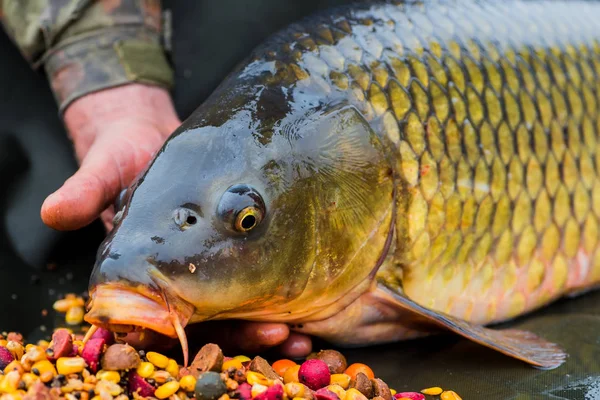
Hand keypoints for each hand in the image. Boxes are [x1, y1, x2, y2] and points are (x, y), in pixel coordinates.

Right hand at [43, 83, 312, 356]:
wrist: (147, 136)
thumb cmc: (120, 156)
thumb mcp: (103, 169)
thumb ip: (86, 192)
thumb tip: (55, 212)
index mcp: (137, 278)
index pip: (159, 324)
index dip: (187, 339)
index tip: (217, 342)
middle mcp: (173, 281)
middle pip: (208, 326)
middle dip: (245, 337)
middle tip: (286, 340)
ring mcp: (204, 270)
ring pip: (236, 312)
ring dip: (268, 328)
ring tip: (305, 340)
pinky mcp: (230, 252)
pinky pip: (256, 280)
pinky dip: (280, 294)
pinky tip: (313, 299)